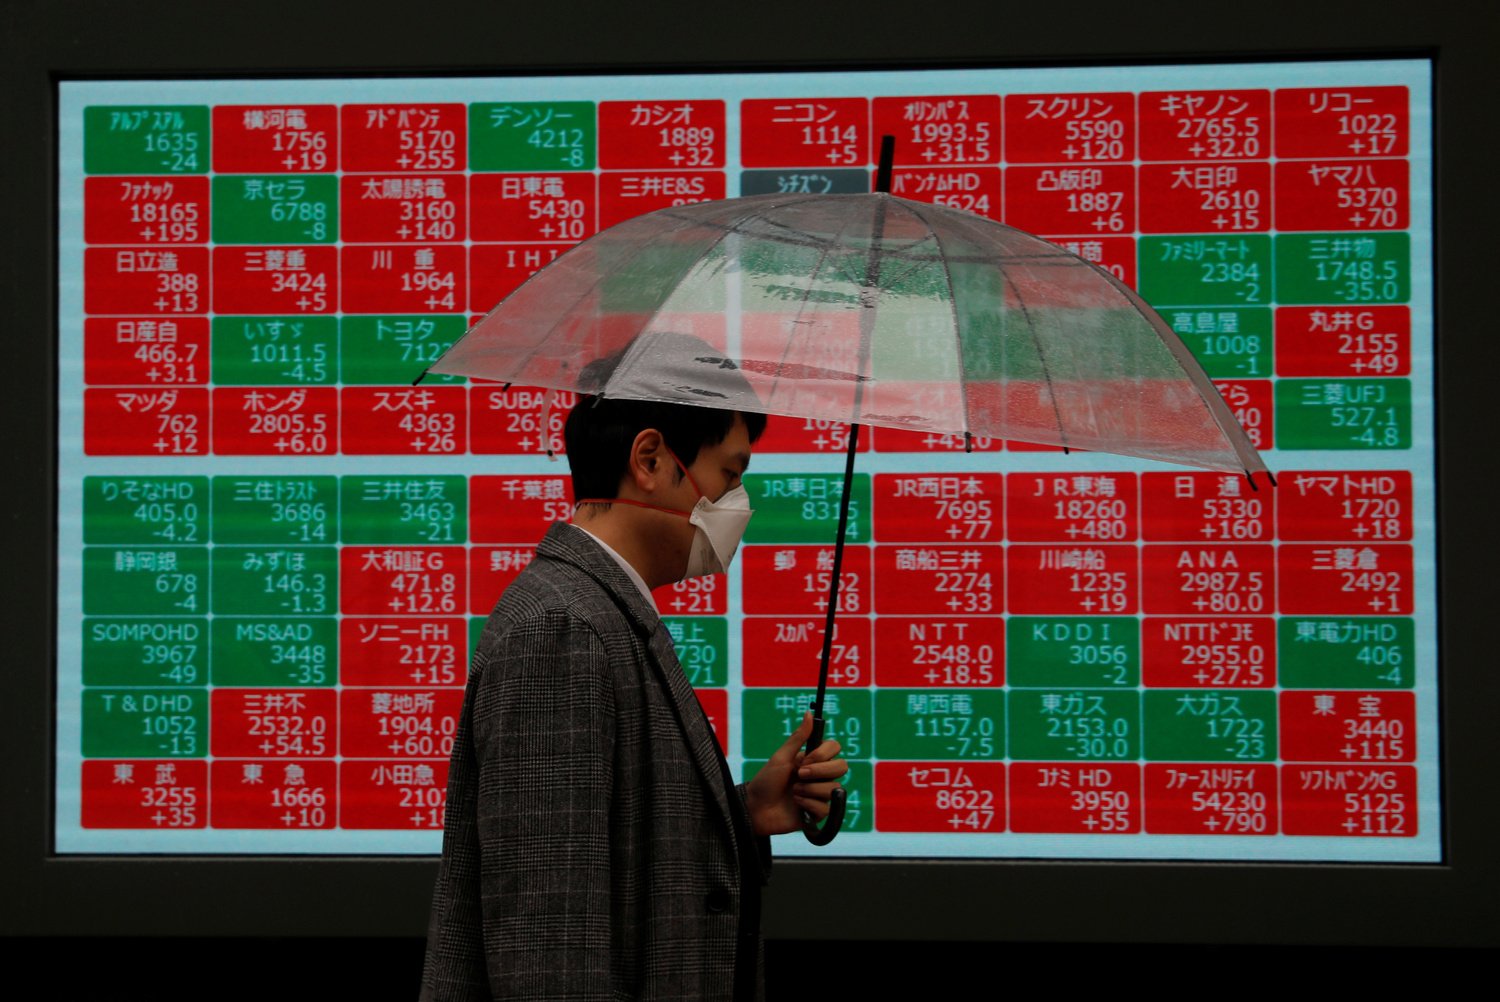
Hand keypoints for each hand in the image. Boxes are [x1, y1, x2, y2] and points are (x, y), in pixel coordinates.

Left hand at [744, 712, 847, 836]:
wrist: (756, 808)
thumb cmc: (766, 781)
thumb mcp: (781, 757)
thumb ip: (798, 737)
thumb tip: (808, 713)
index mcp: (812, 760)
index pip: (835, 748)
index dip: (823, 754)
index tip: (805, 760)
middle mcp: (819, 776)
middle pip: (842, 767)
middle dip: (820, 771)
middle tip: (799, 775)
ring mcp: (820, 794)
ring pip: (833, 788)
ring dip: (809, 789)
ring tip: (793, 792)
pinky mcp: (818, 813)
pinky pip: (826, 808)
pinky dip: (808, 804)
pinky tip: (796, 804)